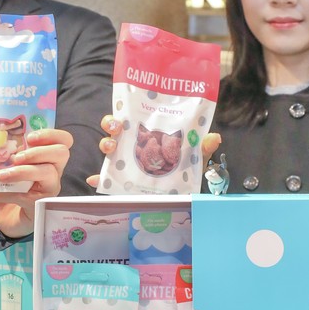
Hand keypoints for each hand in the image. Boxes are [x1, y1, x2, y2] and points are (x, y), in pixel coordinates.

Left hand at [0, 128, 72, 238]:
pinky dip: (4, 194)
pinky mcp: (40, 203)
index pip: (65, 140)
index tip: (30, 137)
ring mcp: (50, 187)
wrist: (11, 213)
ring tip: (2, 175)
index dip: (51, 134)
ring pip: (48, 172)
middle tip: (17, 157)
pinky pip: (25, 195)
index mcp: (50, 156)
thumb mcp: (14, 165)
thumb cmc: (14, 181)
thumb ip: (9, 153)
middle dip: (38, 151)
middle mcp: (55, 170)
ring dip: (23, 171)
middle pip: (61, 153)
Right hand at [87, 116, 222, 187]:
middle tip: (116, 128)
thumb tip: (214, 137)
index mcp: (147, 135)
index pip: (131, 119)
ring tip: (110, 147)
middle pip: (115, 129)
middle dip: (110, 124)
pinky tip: (94, 179)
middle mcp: (132, 146)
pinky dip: (98, 178)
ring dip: (105, 144)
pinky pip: (105, 177)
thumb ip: (201, 148)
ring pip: (108, 148)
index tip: (122, 116)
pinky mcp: (120, 181)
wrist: (176, 196)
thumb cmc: (181, 172)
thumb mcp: (193, 159)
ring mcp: (124, 163)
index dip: (124, 113)